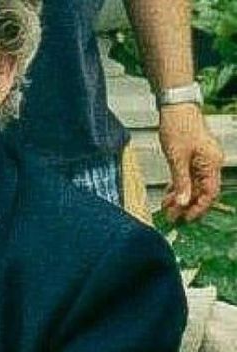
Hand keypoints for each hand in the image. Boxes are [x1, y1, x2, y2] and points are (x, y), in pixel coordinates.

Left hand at [159, 104, 223, 221]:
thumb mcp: (177, 158)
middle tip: (171, 215)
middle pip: (201, 190)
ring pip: (193, 185)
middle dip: (186, 204)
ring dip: (181, 196)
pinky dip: (179, 186)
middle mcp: (210, 163)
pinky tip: (169, 194)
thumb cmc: (179, 126)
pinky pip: (188, 176)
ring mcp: (202, 159)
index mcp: (212, 163)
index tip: (185, 218)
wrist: (175, 106)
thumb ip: (181, 182)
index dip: (198, 207)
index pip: (209, 193)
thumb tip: (183, 202)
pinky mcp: (193, 156)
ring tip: (167, 207)